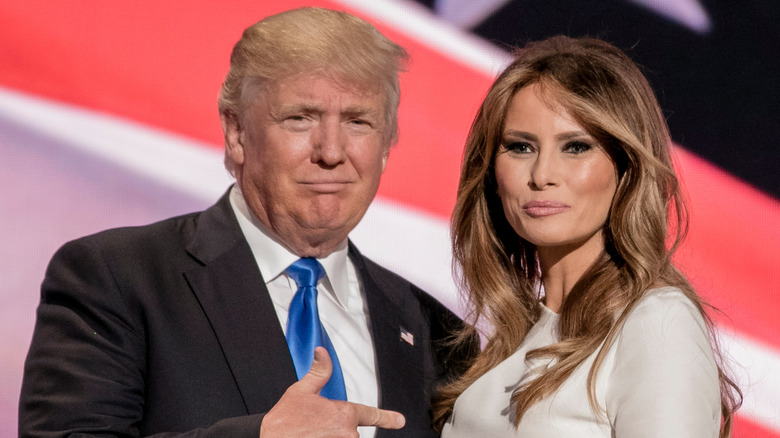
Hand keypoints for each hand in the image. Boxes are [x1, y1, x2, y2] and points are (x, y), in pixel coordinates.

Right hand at [260, 347, 404, 436]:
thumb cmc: (283, 420)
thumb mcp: (301, 390)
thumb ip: (319, 372)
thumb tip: (322, 352)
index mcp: (342, 414)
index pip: (370, 414)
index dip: (387, 418)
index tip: (399, 420)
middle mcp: (346, 434)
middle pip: (350, 431)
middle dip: (336, 429)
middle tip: (313, 427)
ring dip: (330, 436)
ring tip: (311, 434)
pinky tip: (313, 437)